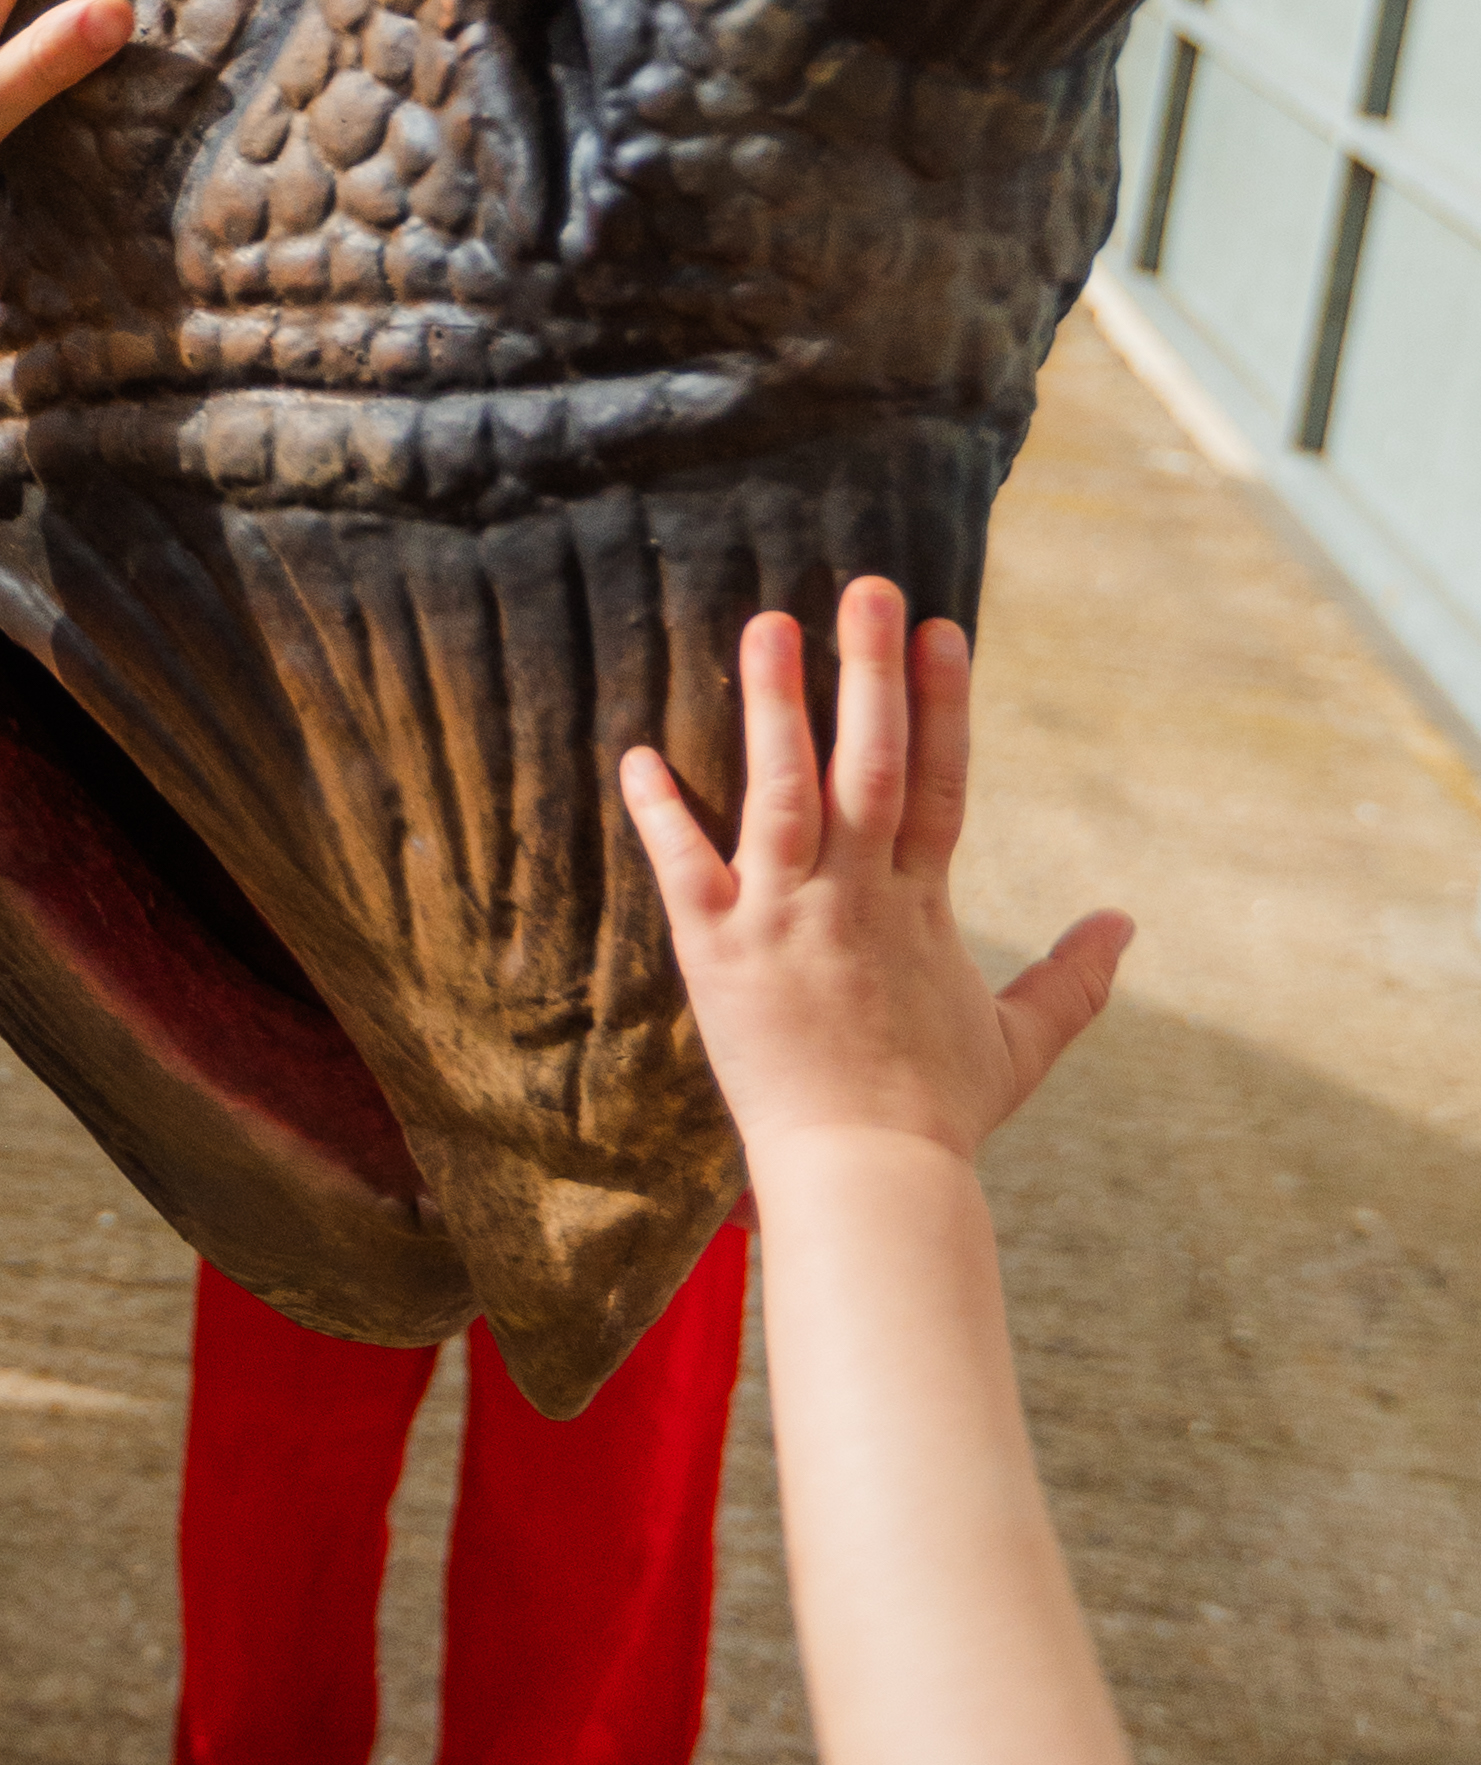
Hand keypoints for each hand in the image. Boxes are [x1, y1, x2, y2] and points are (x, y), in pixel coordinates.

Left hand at [621, 580, 1132, 1168]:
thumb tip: (1127, 925)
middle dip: (871, 672)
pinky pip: (685, 867)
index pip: (942, 783)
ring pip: (781, 792)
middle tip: (867, 585)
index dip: (945, 703)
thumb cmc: (937, 1114)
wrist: (867, 1179)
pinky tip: (638, 753)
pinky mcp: (720, 951)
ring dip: (774, 708)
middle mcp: (856, 896)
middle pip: (872, 765)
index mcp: (921, 906)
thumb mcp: (1018, 1042)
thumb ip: (1072, 979)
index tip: (943, 627)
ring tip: (767, 626)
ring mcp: (786, 917)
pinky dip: (661, 811)